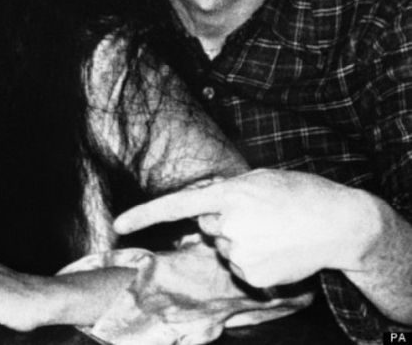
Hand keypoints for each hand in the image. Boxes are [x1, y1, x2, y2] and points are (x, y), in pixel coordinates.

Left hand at [114, 169, 370, 287]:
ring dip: (241, 241)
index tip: (117, 225)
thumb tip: (203, 206)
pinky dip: (254, 261)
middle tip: (259, 215)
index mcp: (228, 193)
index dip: (143, 215)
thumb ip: (225, 190)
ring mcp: (239, 252)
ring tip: (273, 231)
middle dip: (224, 221)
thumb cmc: (299, 193)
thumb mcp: (257, 179)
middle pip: (207, 226)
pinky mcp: (252, 276)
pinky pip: (240, 268)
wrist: (339, 222)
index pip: (174, 205)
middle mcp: (228, 223)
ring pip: (224, 248)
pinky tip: (277, 250)